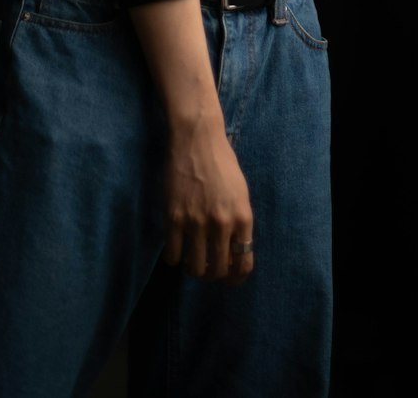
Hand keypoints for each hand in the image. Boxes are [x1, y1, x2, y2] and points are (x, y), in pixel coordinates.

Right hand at [162, 118, 254, 284]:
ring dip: (193, 270)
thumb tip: (232, 252)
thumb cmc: (222, 162)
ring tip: (191, 260)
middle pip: (218, 271)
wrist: (197, 139)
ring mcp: (196, 222)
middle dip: (213, 275)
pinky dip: (174, 258)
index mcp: (243, 217)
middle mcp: (222, 224)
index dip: (236, 277)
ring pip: (195, 268)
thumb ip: (239, 222)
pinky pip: (173, 255)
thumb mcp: (240, 193)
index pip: (244, 264)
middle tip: (208, 268)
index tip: (229, 277)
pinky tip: (176, 249)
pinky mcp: (174, 218)